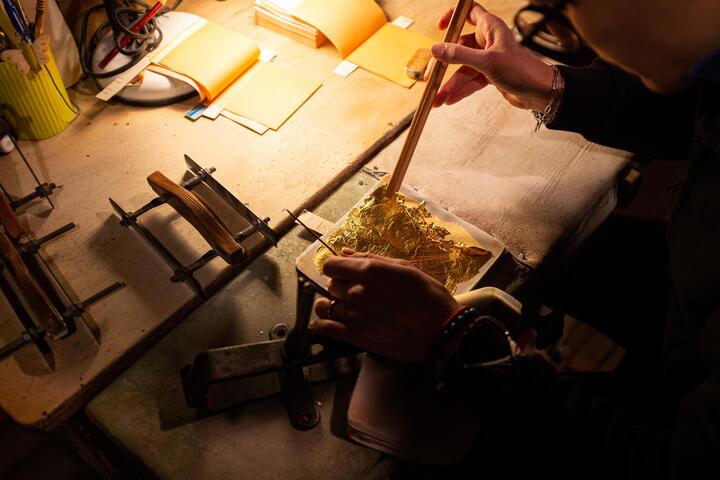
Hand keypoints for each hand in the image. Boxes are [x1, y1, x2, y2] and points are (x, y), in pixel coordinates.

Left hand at [311, 249, 460, 362]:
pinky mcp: (355, 337)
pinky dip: (321, 324)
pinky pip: (324, 328)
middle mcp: (357, 291)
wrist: (441, 330)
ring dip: (332, 305)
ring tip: (344, 308)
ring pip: (326, 306)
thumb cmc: (428, 296)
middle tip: (356, 292)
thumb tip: (344, 251)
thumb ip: (371, 258)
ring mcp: (354, 315)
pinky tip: (327, 323)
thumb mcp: (405, 268)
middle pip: (331, 285)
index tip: (346, 273)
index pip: (331, 265)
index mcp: (369, 270)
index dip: (337, 268)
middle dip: (340, 287)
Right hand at [432, 3, 553, 110]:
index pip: (469, 13)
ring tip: (439, 98)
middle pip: (460, 47)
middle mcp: (489, 41)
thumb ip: (460, 55)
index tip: (440, 28)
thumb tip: (436, 49)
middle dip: (445, 62)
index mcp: (491, 28)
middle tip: (432, 75)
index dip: (454, 16)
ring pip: (464, 69)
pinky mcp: (491, 75)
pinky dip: (461, 90)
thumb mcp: (488, 62)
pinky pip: (471, 81)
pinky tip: (450, 99)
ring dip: (451, 84)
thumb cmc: (523, 70)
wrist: (542, 92)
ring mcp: (489, 59)